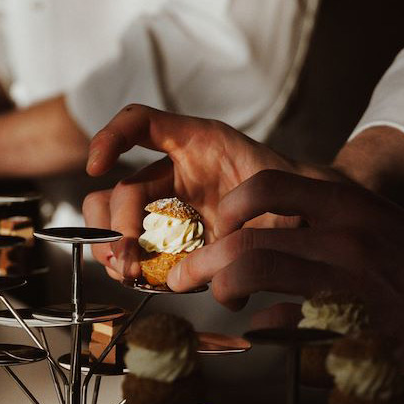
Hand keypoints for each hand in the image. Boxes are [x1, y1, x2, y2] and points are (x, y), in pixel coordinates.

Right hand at [83, 104, 340, 279]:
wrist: (307, 227)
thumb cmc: (291, 196)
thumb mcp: (278, 180)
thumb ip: (259, 191)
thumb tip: (227, 230)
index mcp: (192, 147)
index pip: (140, 124)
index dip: (111, 137)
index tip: (96, 165)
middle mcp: (172, 179)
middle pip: (117, 192)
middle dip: (113, 223)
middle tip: (127, 253)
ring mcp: (167, 215)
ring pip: (113, 226)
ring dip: (112, 249)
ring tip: (127, 270)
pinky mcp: (171, 247)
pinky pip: (136, 256)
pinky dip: (131, 270)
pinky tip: (139, 279)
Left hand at [169, 170, 403, 376]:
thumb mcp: (373, 221)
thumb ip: (322, 219)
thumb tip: (264, 233)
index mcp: (344, 203)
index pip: (265, 185)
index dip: (229, 207)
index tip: (217, 228)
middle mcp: (340, 234)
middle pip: (245, 238)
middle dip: (202, 261)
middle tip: (183, 278)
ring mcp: (345, 278)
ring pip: (256, 273)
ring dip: (223, 288)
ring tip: (220, 299)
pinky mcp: (353, 323)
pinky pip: (288, 325)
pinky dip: (265, 331)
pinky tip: (263, 333)